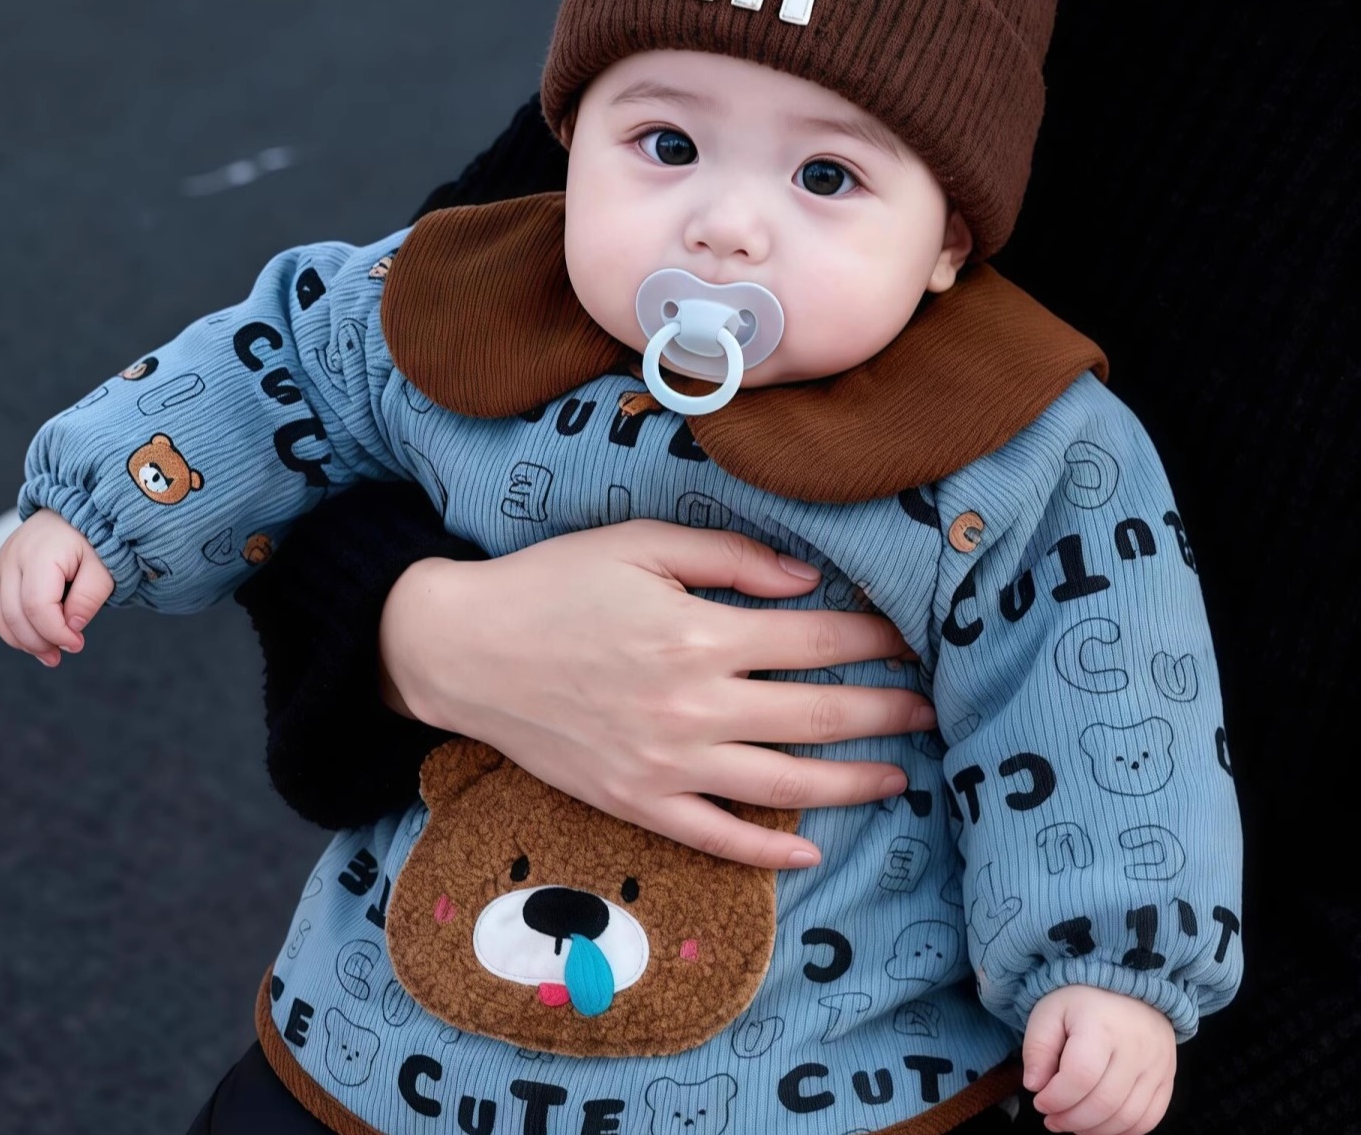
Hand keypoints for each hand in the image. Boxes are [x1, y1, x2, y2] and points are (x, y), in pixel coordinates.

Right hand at [0, 509, 115, 665]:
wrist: (79, 508)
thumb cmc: (97, 537)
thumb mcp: (105, 565)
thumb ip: (89, 596)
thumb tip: (71, 628)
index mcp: (40, 553)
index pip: (37, 605)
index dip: (55, 632)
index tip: (77, 644)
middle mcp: (13, 557)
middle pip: (14, 614)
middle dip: (38, 642)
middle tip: (62, 656)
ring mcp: (2, 563)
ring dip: (21, 640)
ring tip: (49, 655)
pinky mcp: (0, 570)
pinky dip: (13, 628)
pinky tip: (35, 640)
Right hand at [381, 519, 933, 868]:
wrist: (465, 650)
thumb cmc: (552, 583)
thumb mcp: (639, 544)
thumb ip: (728, 558)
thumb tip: (807, 582)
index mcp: (696, 636)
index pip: (813, 642)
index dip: (873, 640)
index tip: (910, 637)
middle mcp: (691, 709)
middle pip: (815, 718)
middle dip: (884, 712)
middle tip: (931, 709)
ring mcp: (665, 767)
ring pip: (783, 787)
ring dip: (852, 784)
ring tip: (900, 777)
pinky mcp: (635, 803)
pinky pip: (715, 838)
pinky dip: (768, 851)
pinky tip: (811, 848)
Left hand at [1023, 986, 1176, 1134]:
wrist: (1127, 982)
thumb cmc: (1081, 999)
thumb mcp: (1049, 1011)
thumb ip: (1036, 1048)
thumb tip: (1034, 1087)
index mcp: (1100, 1026)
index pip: (1080, 1076)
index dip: (1056, 1098)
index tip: (1039, 1101)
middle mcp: (1135, 1048)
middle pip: (1104, 1103)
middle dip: (1071, 1120)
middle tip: (1051, 1120)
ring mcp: (1157, 1066)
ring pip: (1128, 1118)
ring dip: (1095, 1130)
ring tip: (1071, 1124)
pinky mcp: (1167, 1079)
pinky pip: (1149, 1119)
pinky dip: (1123, 1131)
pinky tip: (1099, 1125)